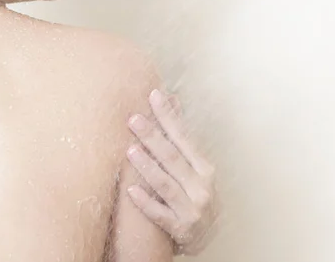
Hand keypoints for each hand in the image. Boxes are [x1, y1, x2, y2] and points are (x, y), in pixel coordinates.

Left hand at [126, 89, 218, 255]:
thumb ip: (181, 140)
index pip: (183, 137)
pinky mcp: (182, 230)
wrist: (205, 238)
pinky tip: (131, 190)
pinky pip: (161, 215)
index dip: (168, 116)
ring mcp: (193, 209)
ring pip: (166, 185)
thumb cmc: (195, 197)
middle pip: (173, 158)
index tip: (153, 95)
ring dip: (147, 167)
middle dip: (153, 137)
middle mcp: (202, 187)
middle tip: (133, 119)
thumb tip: (173, 101)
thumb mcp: (194, 169)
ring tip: (129, 150)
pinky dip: (146, 203)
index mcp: (204, 169)